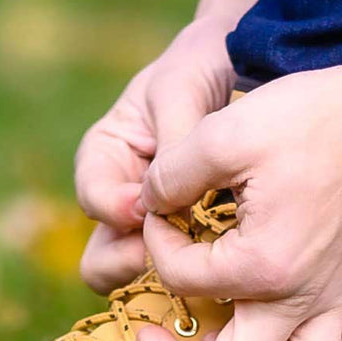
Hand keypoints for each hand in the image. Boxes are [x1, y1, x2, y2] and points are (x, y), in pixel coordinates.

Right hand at [74, 0, 263, 292]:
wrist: (245, 65)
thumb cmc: (202, 65)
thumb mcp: (181, 87)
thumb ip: (172, 138)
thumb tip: (158, 197)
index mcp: (107, 156)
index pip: (95, 197)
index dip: (114, 209)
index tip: (144, 210)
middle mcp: (125, 197)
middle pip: (104, 254)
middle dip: (126, 261)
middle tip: (160, 256)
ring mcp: (158, 223)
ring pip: (142, 272)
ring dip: (164, 275)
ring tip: (200, 267)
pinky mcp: (196, 238)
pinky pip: (187, 270)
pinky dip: (201, 274)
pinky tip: (229, 268)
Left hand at [136, 47, 341, 340]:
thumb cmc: (309, 115)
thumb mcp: (221, 133)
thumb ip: (169, 175)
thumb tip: (146, 204)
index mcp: (262, 265)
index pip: (182, 279)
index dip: (156, 242)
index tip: (160, 208)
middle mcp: (303, 297)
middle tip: (155, 337)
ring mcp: (341, 295)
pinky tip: (296, 325)